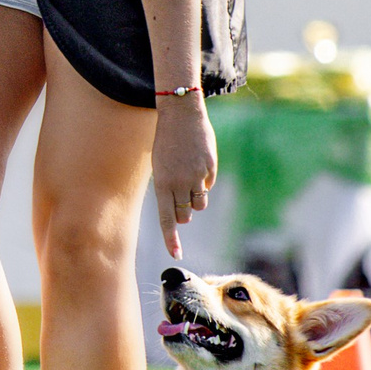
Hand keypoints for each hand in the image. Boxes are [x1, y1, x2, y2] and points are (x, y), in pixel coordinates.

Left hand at [152, 96, 218, 257]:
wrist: (181, 115)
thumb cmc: (166, 142)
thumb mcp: (160, 167)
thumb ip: (169, 189)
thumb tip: (184, 212)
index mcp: (162, 183)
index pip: (167, 218)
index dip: (171, 238)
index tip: (176, 255)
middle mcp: (179, 182)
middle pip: (185, 214)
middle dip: (183, 212)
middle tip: (179, 197)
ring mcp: (196, 175)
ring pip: (199, 203)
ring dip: (195, 199)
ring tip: (187, 179)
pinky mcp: (210, 168)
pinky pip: (208, 185)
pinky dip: (203, 180)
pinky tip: (197, 163)